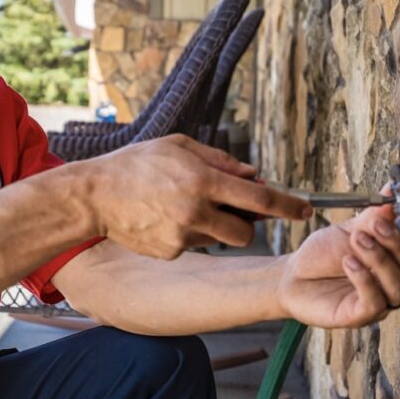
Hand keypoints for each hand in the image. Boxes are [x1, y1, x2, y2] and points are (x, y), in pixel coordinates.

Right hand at [79, 134, 312, 259]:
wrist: (94, 196)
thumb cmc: (136, 164)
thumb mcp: (179, 146)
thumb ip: (220, 161)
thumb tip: (253, 175)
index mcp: (202, 180)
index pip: (259, 198)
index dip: (288, 205)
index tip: (305, 209)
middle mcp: (195, 211)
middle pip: (246, 231)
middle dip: (247, 223)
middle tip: (232, 209)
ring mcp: (182, 235)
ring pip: (219, 239)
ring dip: (214, 226)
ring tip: (183, 206)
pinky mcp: (170, 252)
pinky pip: (194, 245)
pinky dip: (188, 234)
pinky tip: (164, 218)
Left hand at [275, 188, 399, 327]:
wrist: (292, 276)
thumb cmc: (323, 255)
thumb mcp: (349, 230)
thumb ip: (373, 216)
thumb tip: (393, 191)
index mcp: (394, 259)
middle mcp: (392, 282)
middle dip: (397, 243)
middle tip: (375, 225)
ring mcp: (380, 301)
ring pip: (398, 286)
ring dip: (379, 260)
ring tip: (356, 241)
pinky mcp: (361, 316)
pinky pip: (375, 303)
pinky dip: (365, 280)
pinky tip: (349, 263)